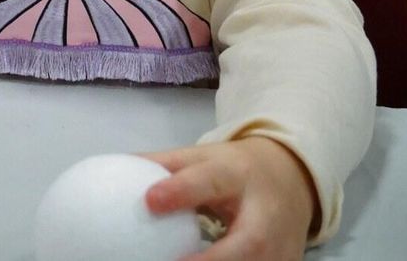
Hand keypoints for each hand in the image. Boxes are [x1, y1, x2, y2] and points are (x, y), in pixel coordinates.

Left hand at [140, 136, 318, 260]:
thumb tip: (113, 169)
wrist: (292, 180)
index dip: (182, 191)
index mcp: (238, 176)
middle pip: (246, 244)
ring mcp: (280, 248)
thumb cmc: (234, 170)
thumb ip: (161, 165)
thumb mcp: (202, 157)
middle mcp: (265, 215)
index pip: (210, 181)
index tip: (150, 201)